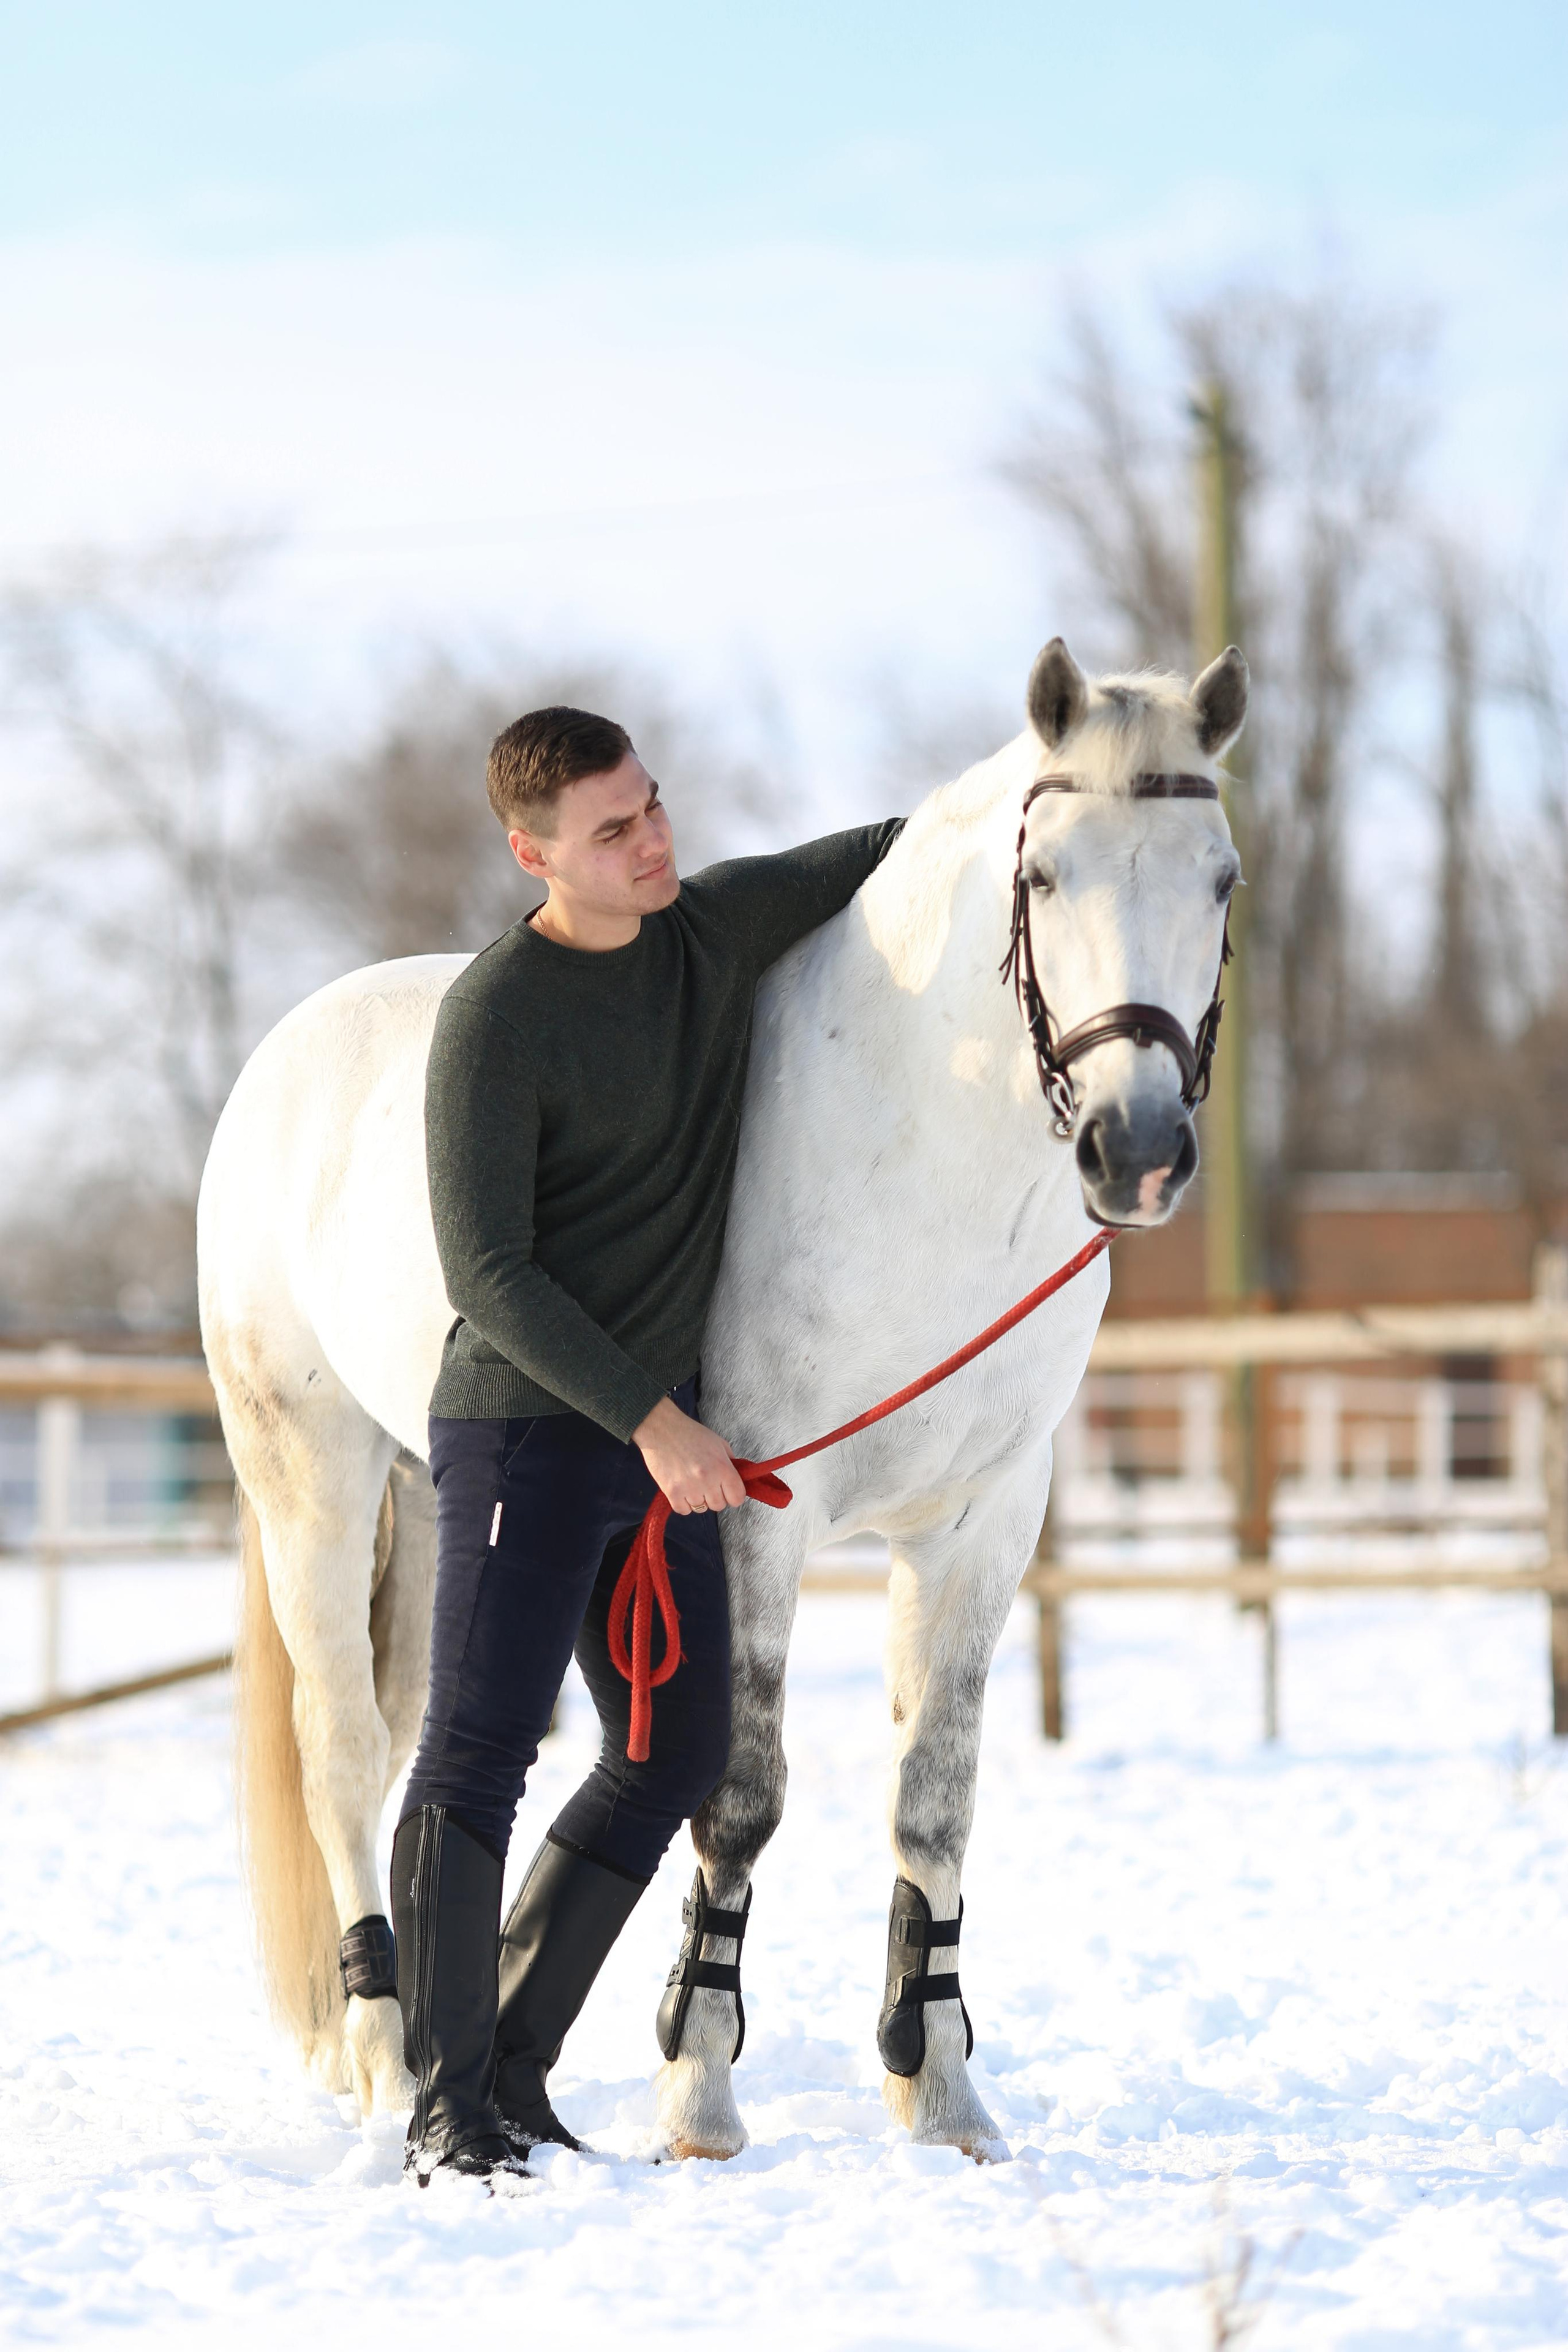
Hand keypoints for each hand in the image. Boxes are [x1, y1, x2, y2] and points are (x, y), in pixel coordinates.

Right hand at [632, 1396, 747, 1513]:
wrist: (661, 1428)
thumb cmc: (689, 1433)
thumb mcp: (718, 1442)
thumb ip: (730, 1462)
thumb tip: (736, 1478)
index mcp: (722, 1467)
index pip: (737, 1498)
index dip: (734, 1495)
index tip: (728, 1491)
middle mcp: (707, 1480)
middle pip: (719, 1506)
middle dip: (715, 1496)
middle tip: (707, 1483)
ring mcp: (689, 1488)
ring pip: (701, 1509)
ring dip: (699, 1499)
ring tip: (692, 1483)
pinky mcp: (672, 1492)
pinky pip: (683, 1510)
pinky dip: (683, 1503)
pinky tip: (682, 1489)